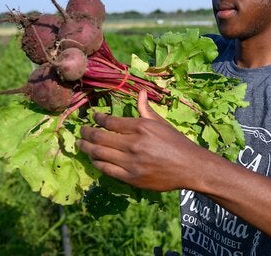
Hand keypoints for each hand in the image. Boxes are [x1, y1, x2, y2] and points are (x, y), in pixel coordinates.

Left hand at [78, 90, 203, 190]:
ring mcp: (131, 162)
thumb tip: (141, 93)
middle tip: (81, 132)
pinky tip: (94, 159)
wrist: (189, 167)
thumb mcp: (161, 123)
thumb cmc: (176, 143)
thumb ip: (146, 110)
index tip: (93, 117)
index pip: (110, 121)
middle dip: (86, 133)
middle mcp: (133, 143)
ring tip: (81, 145)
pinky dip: (97, 163)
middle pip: (100, 138)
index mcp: (141, 127)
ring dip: (86, 149)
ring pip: (99, 154)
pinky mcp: (131, 178)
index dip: (97, 119)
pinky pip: (106, 170)